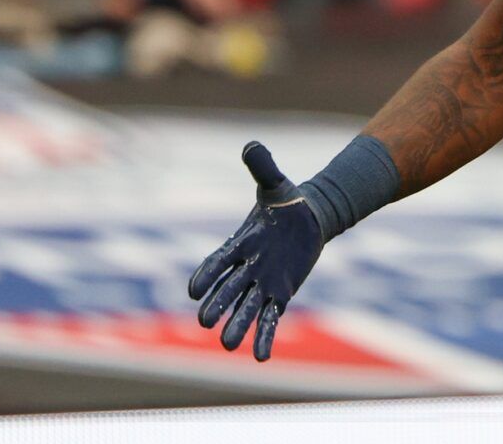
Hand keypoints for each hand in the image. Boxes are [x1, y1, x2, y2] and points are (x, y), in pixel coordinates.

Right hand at [188, 142, 325, 359]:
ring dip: (237, 326)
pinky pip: (271, 318)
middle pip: (229, 289)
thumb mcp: (276, 183)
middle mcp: (247, 266)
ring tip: (228, 345)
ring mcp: (262, 282)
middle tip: (205, 322)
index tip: (193, 290)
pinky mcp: (281, 292)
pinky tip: (260, 358)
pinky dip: (266, 336)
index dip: (207, 274)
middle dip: (218, 304)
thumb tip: (252, 144)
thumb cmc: (286, 200)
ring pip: (246, 308)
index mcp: (241, 241)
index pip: (219, 260)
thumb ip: (263, 168)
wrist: (309, 216)